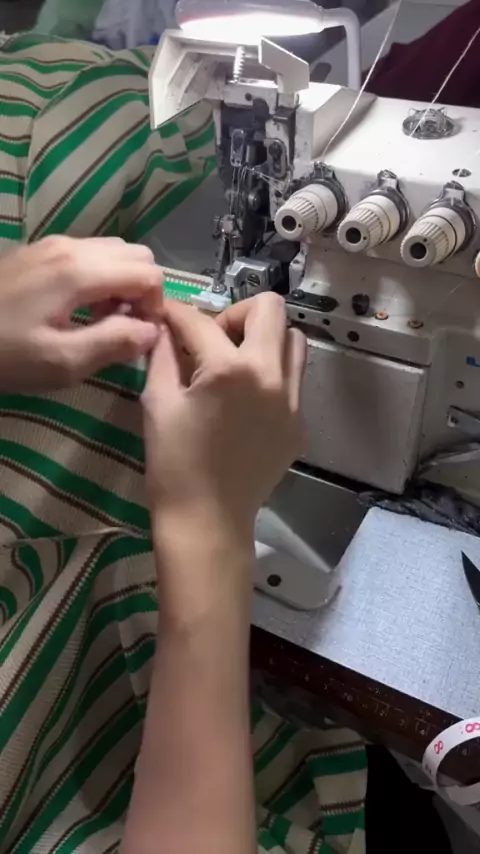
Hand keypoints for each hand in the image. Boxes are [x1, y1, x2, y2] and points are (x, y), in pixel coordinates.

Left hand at [0, 236, 162, 392]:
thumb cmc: (3, 354)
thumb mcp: (61, 362)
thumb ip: (114, 343)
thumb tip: (152, 331)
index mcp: (79, 271)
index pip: (148, 274)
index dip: (156, 307)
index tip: (140, 337)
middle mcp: (70, 247)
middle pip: (134, 254)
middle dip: (142, 290)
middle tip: (123, 328)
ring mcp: (50, 246)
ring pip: (110, 251)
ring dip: (121, 284)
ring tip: (101, 322)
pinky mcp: (35, 253)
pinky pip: (86, 255)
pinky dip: (98, 278)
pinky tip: (76, 311)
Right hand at [142, 293, 306, 538]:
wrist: (207, 520)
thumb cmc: (173, 465)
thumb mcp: (157, 403)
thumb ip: (161, 354)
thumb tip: (161, 325)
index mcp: (229, 370)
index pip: (201, 320)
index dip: (176, 312)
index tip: (165, 313)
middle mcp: (270, 376)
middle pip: (270, 308)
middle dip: (236, 314)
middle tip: (213, 340)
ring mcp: (293, 401)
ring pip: (294, 340)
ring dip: (265, 339)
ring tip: (236, 364)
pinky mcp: (300, 423)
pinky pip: (295, 379)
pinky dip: (273, 374)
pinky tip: (247, 399)